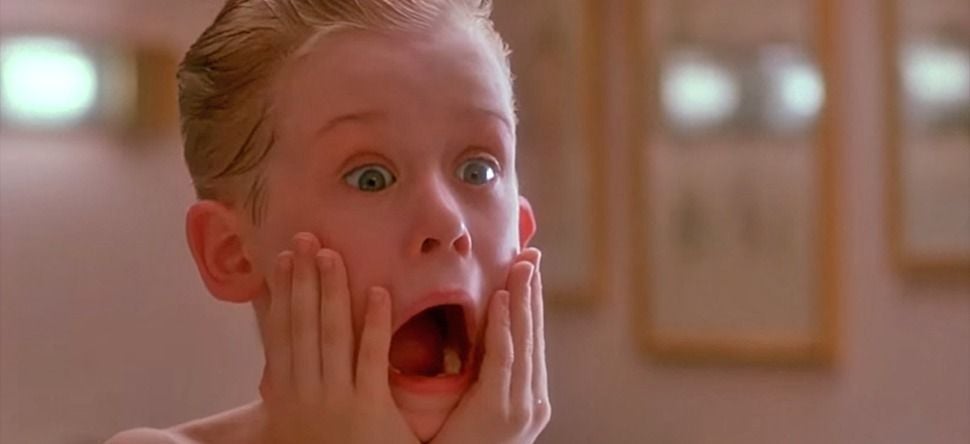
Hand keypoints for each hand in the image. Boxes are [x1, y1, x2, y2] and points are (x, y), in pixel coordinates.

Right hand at [254, 233, 418, 443]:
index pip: (281, 333)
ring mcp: (336, 402)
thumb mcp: (290, 428)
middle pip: (302, 326)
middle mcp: (304, 395)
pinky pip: (372, 359)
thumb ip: (285, 396)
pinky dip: (374, 324)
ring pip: (331, 335)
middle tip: (305, 237)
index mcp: (285, 397)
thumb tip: (274, 366)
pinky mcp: (369, 411)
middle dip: (302, 279)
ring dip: (331, 291)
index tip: (282, 258)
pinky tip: (379, 292)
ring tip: (332, 254)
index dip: (281, 293)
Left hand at [431, 248, 550, 443]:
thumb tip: (467, 344)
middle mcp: (532, 400)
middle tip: (531, 252)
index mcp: (526, 398)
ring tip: (521, 264)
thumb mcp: (474, 411)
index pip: (529, 340)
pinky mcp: (501, 410)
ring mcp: (522, 406)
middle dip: (533, 291)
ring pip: (524, 340)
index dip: (529, 302)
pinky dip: (505, 327)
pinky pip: (503, 359)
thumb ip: (478, 379)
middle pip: (534, 334)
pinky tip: (502, 299)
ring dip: (523, 299)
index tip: (525, 268)